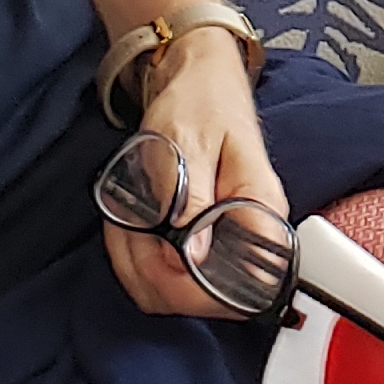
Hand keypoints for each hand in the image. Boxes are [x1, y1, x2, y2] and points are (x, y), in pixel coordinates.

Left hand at [104, 27, 290, 320]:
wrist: (197, 82)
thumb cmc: (200, 103)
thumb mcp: (189, 140)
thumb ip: (192, 196)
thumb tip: (193, 255)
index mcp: (260, 211)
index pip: (244, 287)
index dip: (195, 288)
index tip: (158, 255)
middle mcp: (248, 237)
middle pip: (201, 301)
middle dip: (150, 272)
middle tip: (128, 226)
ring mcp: (222, 243)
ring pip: (171, 295)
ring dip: (133, 264)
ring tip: (124, 219)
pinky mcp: (198, 244)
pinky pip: (158, 277)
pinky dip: (129, 257)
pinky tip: (124, 225)